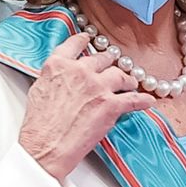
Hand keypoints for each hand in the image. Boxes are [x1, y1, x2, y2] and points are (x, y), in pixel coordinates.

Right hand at [18, 32, 154, 179]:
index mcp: (59, 66)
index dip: (84, 41)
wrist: (47, 147)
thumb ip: (53, 77)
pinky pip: (133, 99)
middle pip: (102, 59)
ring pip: (120, 75)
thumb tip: (61, 78)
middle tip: (112, 67)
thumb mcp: (38, 90)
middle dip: (108, 63)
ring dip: (127, 80)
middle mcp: (80, 71)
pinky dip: (142, 101)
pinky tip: (147, 101)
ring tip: (130, 84)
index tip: (88, 40)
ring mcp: (97, 86)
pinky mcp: (111, 105)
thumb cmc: (39, 126)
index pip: (75, 44)